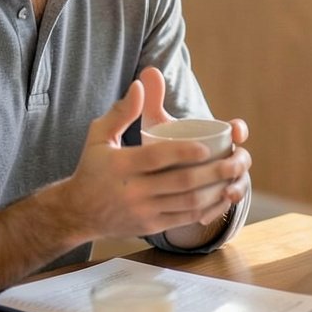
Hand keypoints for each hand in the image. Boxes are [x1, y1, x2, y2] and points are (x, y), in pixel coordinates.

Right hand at [65, 68, 249, 237]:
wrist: (77, 213)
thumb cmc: (92, 167)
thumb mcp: (98, 136)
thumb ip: (122, 111)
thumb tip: (141, 84)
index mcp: (121, 165)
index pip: (157, 158)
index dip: (183, 152)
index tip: (206, 146)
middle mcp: (133, 191)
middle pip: (180, 182)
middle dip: (213, 172)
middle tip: (235, 160)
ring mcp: (143, 212)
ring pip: (187, 203)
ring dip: (216, 191)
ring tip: (235, 177)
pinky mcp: (150, 227)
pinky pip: (185, 220)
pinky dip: (207, 209)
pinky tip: (222, 197)